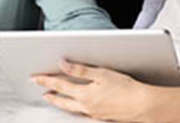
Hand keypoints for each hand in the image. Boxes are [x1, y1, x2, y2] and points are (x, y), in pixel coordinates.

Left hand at [31, 60, 160, 121]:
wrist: (143, 106)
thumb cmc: (126, 89)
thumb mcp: (102, 74)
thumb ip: (80, 70)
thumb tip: (63, 64)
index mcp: (84, 94)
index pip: (59, 85)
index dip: (46, 80)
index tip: (36, 77)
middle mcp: (86, 106)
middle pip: (62, 100)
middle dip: (51, 94)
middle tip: (41, 90)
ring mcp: (93, 113)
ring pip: (71, 108)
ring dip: (61, 102)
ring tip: (54, 98)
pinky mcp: (101, 116)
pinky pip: (82, 112)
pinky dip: (74, 108)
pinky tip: (76, 106)